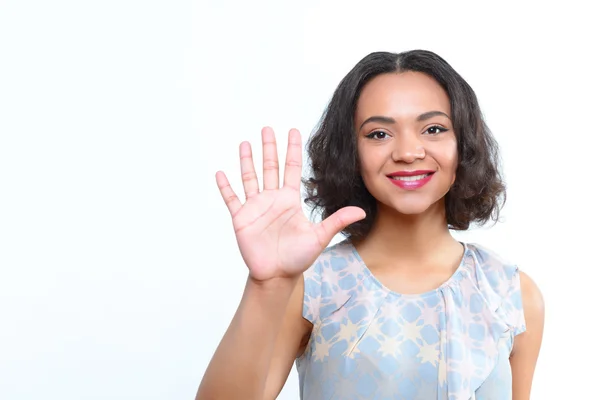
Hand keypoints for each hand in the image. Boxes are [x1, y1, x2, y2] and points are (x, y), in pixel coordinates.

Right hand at [216, 127, 365, 281]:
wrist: (277, 275)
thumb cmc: (298, 258)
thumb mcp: (319, 237)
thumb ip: (337, 221)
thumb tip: (362, 212)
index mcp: (289, 200)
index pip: (292, 168)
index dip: (292, 150)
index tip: (292, 131)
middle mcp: (272, 199)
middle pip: (269, 167)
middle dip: (268, 148)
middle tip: (267, 128)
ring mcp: (255, 207)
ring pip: (250, 178)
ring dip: (247, 161)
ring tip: (245, 143)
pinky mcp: (241, 218)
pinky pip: (231, 199)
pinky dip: (226, 187)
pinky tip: (221, 173)